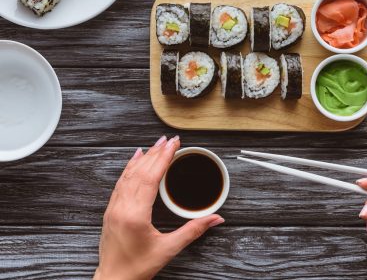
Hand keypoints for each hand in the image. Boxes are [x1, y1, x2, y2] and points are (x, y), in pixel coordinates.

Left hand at [94, 136, 224, 279]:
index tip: (174, 144)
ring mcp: (113, 208)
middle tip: (170, 139)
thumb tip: (215, 218)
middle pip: (140, 171)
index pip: (150, 177)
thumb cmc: (137, 267)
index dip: (163, 158)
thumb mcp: (169, 249)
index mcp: (135, 214)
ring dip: (144, 157)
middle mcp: (121, 207)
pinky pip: (120, 182)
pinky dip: (129, 168)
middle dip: (156, 153)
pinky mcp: (111, 211)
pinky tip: (135, 159)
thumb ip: (194, 230)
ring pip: (128, 175)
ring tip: (156, 144)